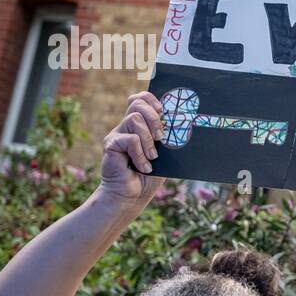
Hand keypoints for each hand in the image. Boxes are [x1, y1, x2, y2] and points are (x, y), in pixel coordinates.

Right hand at [99, 91, 165, 206]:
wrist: (131, 196)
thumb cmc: (149, 176)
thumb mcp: (164, 155)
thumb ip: (169, 139)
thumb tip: (184, 124)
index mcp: (139, 126)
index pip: (140, 99)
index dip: (151, 99)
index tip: (163, 111)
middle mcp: (126, 127)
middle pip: (136, 102)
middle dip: (153, 117)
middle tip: (161, 137)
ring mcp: (117, 134)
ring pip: (135, 118)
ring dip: (148, 140)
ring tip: (152, 157)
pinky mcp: (111, 144)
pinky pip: (130, 139)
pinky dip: (140, 154)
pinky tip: (144, 166)